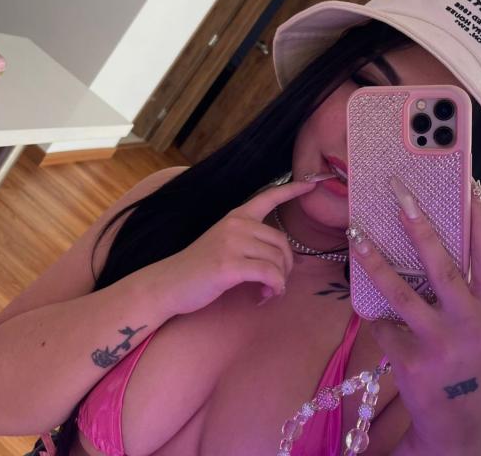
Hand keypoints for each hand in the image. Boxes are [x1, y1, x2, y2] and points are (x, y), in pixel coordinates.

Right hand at [156, 179, 316, 315]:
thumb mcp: (225, 243)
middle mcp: (236, 225)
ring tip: (265, 291)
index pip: (268, 197)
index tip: (311, 184)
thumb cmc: (199, 268)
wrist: (169, 283)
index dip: (292, 190)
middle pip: (282, 242)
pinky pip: (269, 275)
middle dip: (285, 266)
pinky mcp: (230, 265)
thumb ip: (250, 242)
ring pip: (277, 260)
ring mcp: (232, 244)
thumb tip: (282, 257)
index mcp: (236, 216)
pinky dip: (273, 288)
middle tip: (275, 284)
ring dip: (278, 282)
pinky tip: (263, 295)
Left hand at [351, 176, 480, 455]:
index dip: (477, 221)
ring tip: (356, 236)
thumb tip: (438, 245)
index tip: (465, 188)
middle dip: (420, 226)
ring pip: (401, 292)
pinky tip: (377, 315)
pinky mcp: (411, 361)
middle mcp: (472, 324)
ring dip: (375, 261)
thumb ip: (470, 292)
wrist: (460, 425)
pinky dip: (377, 316)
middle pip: (442, 266)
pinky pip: (384, 325)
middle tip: (400, 196)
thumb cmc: (472, 364)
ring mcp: (441, 343)